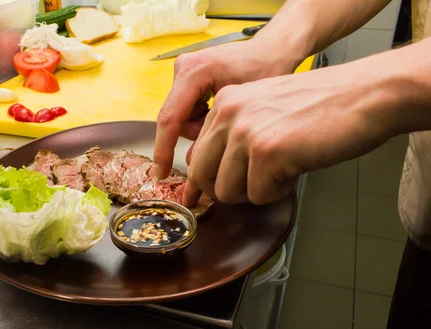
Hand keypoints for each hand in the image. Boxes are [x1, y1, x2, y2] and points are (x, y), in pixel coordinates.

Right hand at [154, 38, 300, 178]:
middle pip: (177, 119)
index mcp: (193, 72)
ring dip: (201, 125)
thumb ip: (215, 135)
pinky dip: (203, 116)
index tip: (162, 172)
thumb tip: (193, 161)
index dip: (164, 149)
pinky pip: (187, 109)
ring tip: (227, 117)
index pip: (170, 118)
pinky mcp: (188, 77)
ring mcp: (183, 71)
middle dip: (196, 133)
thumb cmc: (267, 70)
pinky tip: (222, 111)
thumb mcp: (243, 110)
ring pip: (182, 117)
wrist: (274, 49)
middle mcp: (183, 68)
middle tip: (225, 130)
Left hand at [183, 61, 400, 206]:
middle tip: (252, 187)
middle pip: (201, 176)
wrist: (364, 95)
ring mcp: (245, 132)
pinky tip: (296, 169)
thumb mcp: (263, 110)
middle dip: (225, 191)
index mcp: (224, 102)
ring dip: (253, 192)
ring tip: (280, 172)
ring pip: (225, 191)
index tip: (207, 195)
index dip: (205, 180)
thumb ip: (234, 135)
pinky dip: (277, 192)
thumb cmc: (320, 106)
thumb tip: (210, 178)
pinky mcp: (266, 152)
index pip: (195, 154)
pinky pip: (257, 196)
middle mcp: (228, 114)